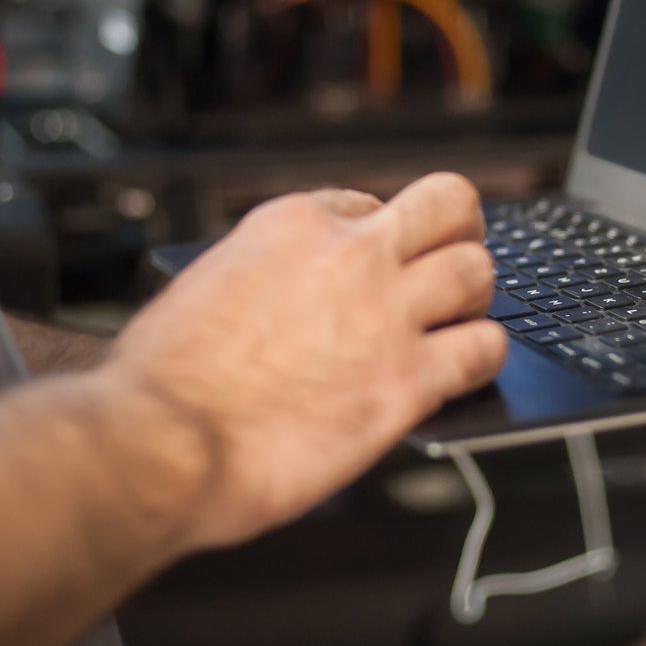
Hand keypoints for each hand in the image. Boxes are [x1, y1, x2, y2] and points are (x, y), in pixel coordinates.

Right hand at [106, 172, 505, 550]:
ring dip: (475, 298)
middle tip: (452, 263)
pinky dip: (484, 359)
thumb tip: (285, 295)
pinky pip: (485, 349)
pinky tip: (464, 373)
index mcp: (294, 224)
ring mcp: (385, 314)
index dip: (381, 238)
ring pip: (478, 270)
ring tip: (460, 324)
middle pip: (450, 205)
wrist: (160, 441)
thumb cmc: (164, 382)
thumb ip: (264, 278)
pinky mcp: (408, 381)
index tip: (379, 266)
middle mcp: (350, 255)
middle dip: (459, 232)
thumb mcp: (208, 287)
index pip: (370, 203)